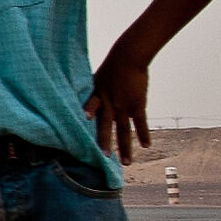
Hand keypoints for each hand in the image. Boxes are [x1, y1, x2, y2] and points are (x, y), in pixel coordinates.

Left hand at [84, 49, 151, 163]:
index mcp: (95, 97)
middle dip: (103, 143)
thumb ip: (88, 94)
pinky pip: (141, 122)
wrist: (128, 58)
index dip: (85, 118)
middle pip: (105, 127)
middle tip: (102, 159)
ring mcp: (124, 106)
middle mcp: (108, 103)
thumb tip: (73, 101)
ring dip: (125, 147)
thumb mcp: (94, 80)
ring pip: (124, 130)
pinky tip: (147, 145)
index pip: (88, 111)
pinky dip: (144, 134)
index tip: (80, 131)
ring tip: (126, 162)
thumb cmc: (109, 68)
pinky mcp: (137, 105)